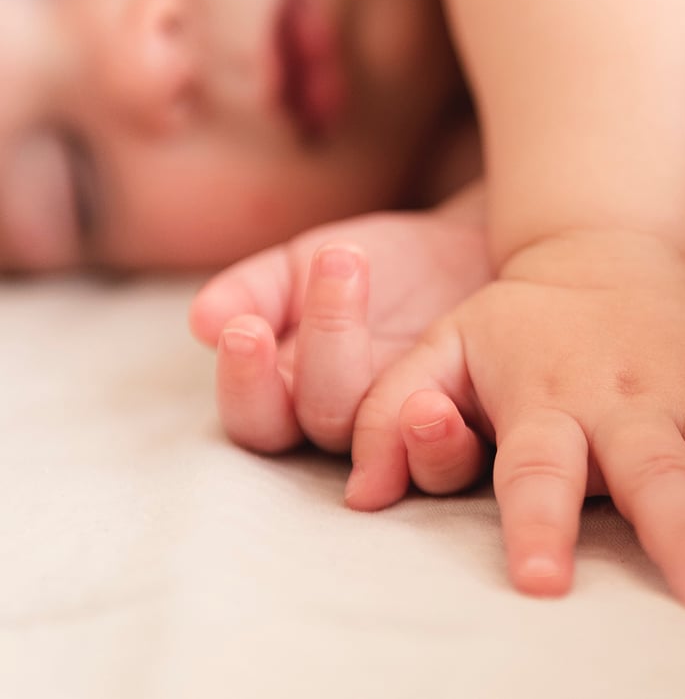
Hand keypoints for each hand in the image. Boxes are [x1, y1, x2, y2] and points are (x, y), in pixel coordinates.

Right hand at [189, 185, 491, 488]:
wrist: (463, 252)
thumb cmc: (373, 265)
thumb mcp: (304, 263)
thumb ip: (255, 289)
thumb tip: (203, 321)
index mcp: (293, 393)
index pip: (254, 414)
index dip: (244, 381)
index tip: (244, 330)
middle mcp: (347, 422)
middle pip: (319, 418)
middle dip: (324, 340)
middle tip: (335, 258)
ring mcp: (407, 427)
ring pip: (382, 429)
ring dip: (386, 361)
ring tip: (378, 278)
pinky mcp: (466, 426)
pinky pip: (454, 447)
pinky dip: (444, 426)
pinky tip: (440, 381)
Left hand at [344, 230, 684, 616]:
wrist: (610, 252)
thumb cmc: (519, 321)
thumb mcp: (444, 346)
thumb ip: (392, 410)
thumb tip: (359, 496)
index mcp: (540, 398)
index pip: (535, 468)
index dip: (538, 522)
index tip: (542, 581)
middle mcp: (615, 402)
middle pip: (645, 470)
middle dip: (674, 531)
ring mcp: (680, 397)